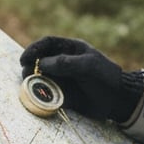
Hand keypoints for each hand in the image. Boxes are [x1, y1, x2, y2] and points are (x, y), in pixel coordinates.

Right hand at [19, 36, 143, 122]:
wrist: (119, 100)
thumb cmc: (105, 77)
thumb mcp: (87, 66)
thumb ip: (64, 63)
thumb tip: (40, 64)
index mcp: (71, 49)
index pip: (48, 44)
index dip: (34, 49)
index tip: (24, 58)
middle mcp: (65, 63)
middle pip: (40, 60)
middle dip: (30, 66)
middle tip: (26, 74)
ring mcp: (64, 79)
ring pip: (42, 78)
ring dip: (33, 81)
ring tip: (30, 85)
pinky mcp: (64, 95)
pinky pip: (49, 93)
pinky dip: (42, 95)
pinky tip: (39, 97)